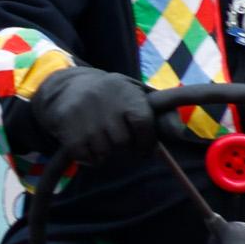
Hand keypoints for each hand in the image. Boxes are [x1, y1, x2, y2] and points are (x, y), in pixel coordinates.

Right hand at [25, 67, 155, 166]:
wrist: (65, 85)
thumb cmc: (112, 97)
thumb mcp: (136, 96)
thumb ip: (162, 113)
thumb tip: (179, 134)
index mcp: (125, 92)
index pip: (143, 123)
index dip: (146, 142)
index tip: (144, 149)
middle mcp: (103, 100)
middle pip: (122, 142)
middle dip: (124, 148)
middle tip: (119, 143)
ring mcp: (82, 112)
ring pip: (104, 151)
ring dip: (105, 153)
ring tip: (102, 142)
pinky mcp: (66, 124)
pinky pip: (84, 155)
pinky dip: (89, 158)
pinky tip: (88, 145)